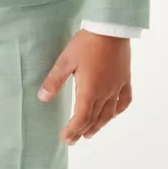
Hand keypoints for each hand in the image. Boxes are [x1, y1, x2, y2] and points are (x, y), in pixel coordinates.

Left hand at [37, 29, 132, 143]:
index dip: (72, 130)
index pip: (80, 118)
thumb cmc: (87, 43)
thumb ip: (54, 80)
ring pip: (108, 114)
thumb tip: (42, 97)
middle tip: (73, 140)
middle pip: (93, 119)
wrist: (111, 28)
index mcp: (89, 91)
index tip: (65, 138)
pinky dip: (117, 111)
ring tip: (90, 133)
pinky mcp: (125, 80)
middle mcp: (105, 93)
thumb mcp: (66, 60)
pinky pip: (124, 101)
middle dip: (81, 131)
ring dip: (98, 126)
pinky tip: (113, 114)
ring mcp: (117, 87)